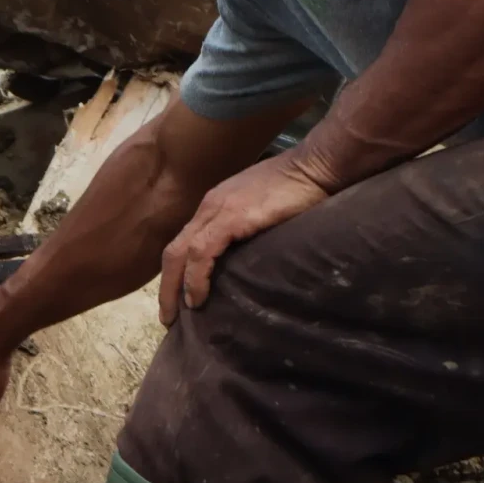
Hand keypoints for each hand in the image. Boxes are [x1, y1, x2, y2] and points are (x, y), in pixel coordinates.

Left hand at [159, 152, 330, 325]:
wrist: (316, 165)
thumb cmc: (301, 187)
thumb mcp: (266, 211)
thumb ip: (251, 230)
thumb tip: (249, 261)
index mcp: (216, 204)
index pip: (184, 242)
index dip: (176, 273)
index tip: (177, 300)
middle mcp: (210, 206)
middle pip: (173, 251)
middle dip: (167, 286)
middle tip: (168, 317)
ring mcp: (218, 210)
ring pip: (180, 254)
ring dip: (174, 288)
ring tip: (176, 316)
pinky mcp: (231, 217)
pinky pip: (201, 253)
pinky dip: (195, 278)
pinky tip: (196, 298)